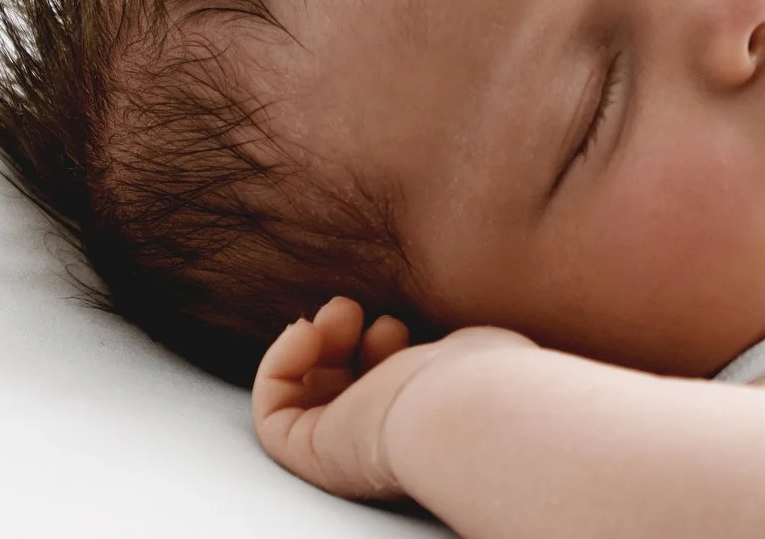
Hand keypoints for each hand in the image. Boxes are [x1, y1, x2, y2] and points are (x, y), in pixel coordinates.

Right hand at [252, 296, 537, 501]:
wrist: (474, 408)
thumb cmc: (489, 375)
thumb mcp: (478, 345)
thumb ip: (452, 343)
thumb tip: (457, 314)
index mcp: (432, 419)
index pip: (390, 392)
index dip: (375, 349)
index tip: (385, 321)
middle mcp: (392, 440)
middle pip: (346, 393)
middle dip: (342, 338)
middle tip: (353, 311)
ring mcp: (354, 448)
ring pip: (311, 400)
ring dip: (313, 345)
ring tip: (340, 315)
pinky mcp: (316, 454)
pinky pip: (274, 417)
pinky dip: (277, 367)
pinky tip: (304, 332)